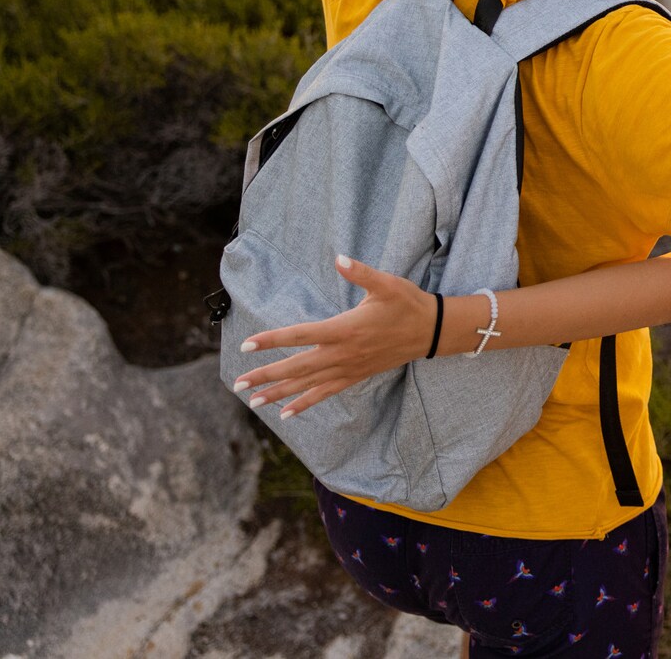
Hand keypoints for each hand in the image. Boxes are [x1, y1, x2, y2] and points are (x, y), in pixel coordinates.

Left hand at [234, 255, 435, 417]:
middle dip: (266, 375)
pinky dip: (305, 403)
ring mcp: (349, 367)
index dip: (272, 340)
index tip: (247, 345)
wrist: (431, 331)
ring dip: (279, 393)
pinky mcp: (356, 376)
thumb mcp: (387, 283)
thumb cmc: (407, 303)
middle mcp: (343, 353)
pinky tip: (287, 412)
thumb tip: (340, 258)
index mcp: (345, 328)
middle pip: (297, 367)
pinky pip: (326, 393)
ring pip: (308, 384)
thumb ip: (361, 272)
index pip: (300, 335)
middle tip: (239, 384)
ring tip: (254, 401)